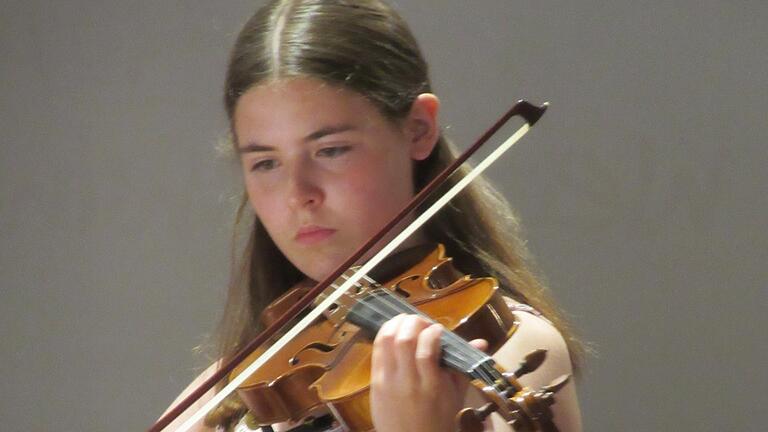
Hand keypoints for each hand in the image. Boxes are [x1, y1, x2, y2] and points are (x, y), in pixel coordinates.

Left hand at [370, 314, 487, 431]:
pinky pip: (376, 351)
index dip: (432, 331)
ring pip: (387, 341)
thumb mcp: (456, 396)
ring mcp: (388, 382)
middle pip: (404, 340)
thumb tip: (482, 341)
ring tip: (406, 322)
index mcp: (432, 386)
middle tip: (422, 322)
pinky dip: (385, 335)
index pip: (427, 349)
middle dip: (413, 322)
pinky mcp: (375, 382)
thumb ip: (464, 366)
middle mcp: (408, 382)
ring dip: (396, 324)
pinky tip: (393, 332)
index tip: (439, 329)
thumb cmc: (439, 420)